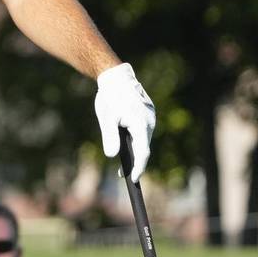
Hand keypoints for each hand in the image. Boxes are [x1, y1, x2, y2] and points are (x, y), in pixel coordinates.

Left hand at [95, 63, 155, 181]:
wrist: (116, 77)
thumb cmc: (110, 97)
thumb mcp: (107, 118)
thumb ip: (110, 137)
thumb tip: (113, 156)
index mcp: (141, 123)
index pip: (143, 151)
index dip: (139, 167)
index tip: (133, 179)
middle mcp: (150, 121)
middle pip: (144, 147)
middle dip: (135, 161)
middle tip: (122, 173)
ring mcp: (150, 117)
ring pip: (143, 139)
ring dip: (135, 150)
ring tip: (123, 163)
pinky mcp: (147, 114)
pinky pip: (143, 131)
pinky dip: (136, 140)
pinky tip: (126, 144)